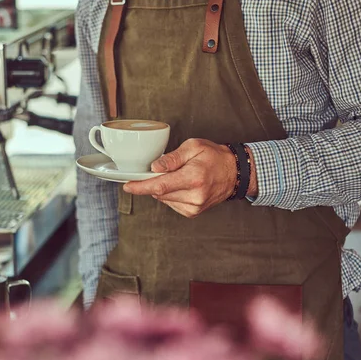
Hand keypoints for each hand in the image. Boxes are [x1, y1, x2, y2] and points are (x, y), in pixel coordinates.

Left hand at [123, 139, 255, 217]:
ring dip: (163, 188)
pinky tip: (181, 185)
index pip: (160, 185)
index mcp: (194, 178)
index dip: (140, 187)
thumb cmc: (214, 157)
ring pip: (164, 199)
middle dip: (152, 182)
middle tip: (159, 170)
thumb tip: (154, 167)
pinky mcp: (193, 212)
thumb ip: (172, 157)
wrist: (234, 173)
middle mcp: (194, 196)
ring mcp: (194, 206)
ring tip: (178, 176)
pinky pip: (172, 203)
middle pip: (160, 193)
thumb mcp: (193, 146)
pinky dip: (170, 194)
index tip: (127, 186)